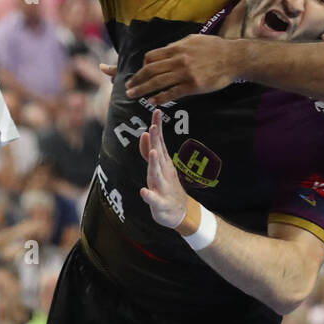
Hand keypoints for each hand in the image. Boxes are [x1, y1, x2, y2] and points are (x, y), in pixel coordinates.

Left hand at [124, 33, 237, 104]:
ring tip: (132, 95)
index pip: (152, 56)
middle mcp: (178, 59)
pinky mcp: (193, 85)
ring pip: (158, 82)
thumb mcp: (194, 40)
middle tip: (127, 87)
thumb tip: (165, 51)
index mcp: (177, 47)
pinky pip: (172, 93)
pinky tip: (152, 101)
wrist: (234, 58)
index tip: (139, 73)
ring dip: (142, 89)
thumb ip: (178, 46)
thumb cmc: (214, 48)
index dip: (142, 66)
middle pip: (150, 70)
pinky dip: (160, 97)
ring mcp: (185, 73)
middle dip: (136, 79)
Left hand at [138, 109, 188, 228]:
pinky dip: (149, 195)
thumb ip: (149, 151)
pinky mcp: (160, 203)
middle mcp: (164, 172)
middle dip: (156, 141)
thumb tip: (145, 133)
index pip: (159, 142)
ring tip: (153, 153)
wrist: (179, 213)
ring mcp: (163, 187)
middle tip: (154, 126)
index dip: (157, 126)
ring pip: (157, 174)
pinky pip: (154, 199)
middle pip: (159, 154)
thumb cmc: (166, 186)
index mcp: (163, 163)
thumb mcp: (158, 167)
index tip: (157, 110)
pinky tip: (144, 192)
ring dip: (154, 164)